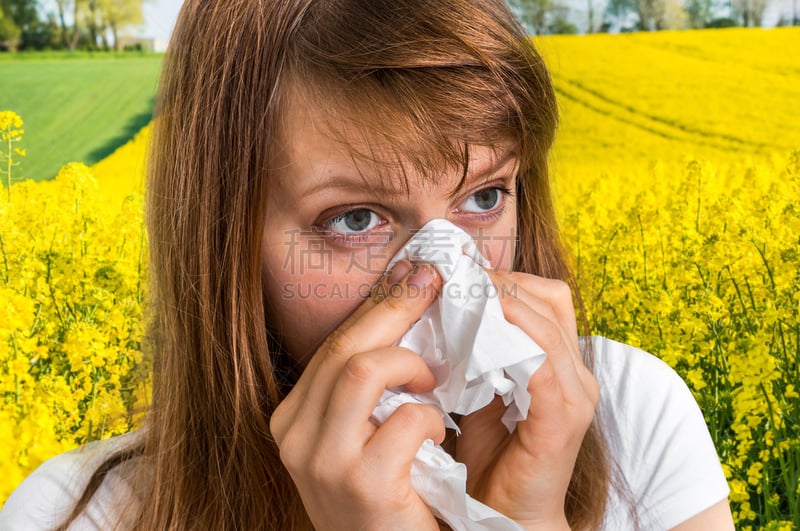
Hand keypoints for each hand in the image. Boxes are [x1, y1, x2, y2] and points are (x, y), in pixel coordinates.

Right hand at [269, 261, 445, 530]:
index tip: (413, 274)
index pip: (334, 345)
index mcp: (292, 419)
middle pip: (344, 346)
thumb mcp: (362, 434)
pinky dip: (429, 417)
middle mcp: (294, 437)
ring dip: (410, 364)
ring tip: (434, 380)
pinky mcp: (361, 486)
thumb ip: (370, 385)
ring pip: (362, 369)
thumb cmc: (387, 496)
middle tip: (435, 282)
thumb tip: (405, 305)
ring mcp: (322, 463)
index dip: (378, 305)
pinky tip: (436, 433)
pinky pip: (404, 420)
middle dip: (396, 306)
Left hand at [456, 271, 599, 529]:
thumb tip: (446, 311)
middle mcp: (576, 372)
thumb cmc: (493, 458)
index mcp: (560, 362)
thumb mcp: (480, 394)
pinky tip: (476, 331)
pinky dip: (511, 336)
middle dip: (500, 283)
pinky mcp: (562, 417)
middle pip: (548, 298)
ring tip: (459, 297)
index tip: (458, 274)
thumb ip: (476, 355)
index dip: (504, 278)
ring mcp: (574, 393)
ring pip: (544, 322)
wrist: (508, 517)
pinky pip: (541, 360)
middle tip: (456, 279)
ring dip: (500, 303)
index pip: (543, 297)